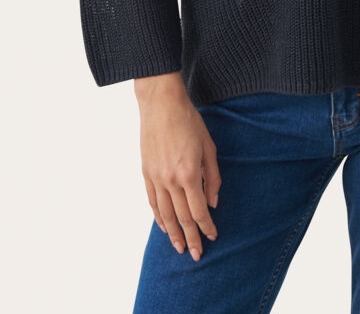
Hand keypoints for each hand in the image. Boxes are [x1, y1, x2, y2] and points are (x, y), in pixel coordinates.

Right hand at [135, 74, 221, 260]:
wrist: (161, 104)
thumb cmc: (189, 121)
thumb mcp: (208, 147)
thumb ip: (212, 177)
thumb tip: (213, 202)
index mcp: (189, 173)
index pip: (199, 210)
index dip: (206, 226)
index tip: (213, 236)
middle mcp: (170, 180)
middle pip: (182, 217)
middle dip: (191, 238)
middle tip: (197, 255)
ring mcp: (156, 177)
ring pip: (164, 214)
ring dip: (173, 233)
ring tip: (179, 248)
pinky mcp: (145, 172)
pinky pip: (152, 201)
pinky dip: (158, 217)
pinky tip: (164, 227)